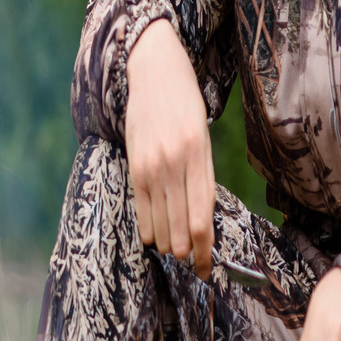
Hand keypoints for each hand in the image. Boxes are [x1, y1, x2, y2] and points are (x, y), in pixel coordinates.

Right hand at [125, 20, 214, 278]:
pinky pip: (141, 212)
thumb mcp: (202, 136)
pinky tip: (155, 236)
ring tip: (176, 249)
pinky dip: (149, 230)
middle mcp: (175, 165)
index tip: (206, 270)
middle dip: (188, 253)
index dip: (204, 250)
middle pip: (181, 229)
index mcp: (198, 157)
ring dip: (168, 244)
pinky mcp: (133, 167)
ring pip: (160, 225)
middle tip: (193, 264)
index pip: (202, 218)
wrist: (153, 71)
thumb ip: (201, 174)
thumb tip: (201, 217)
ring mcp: (151, 167)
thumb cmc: (184, 104)